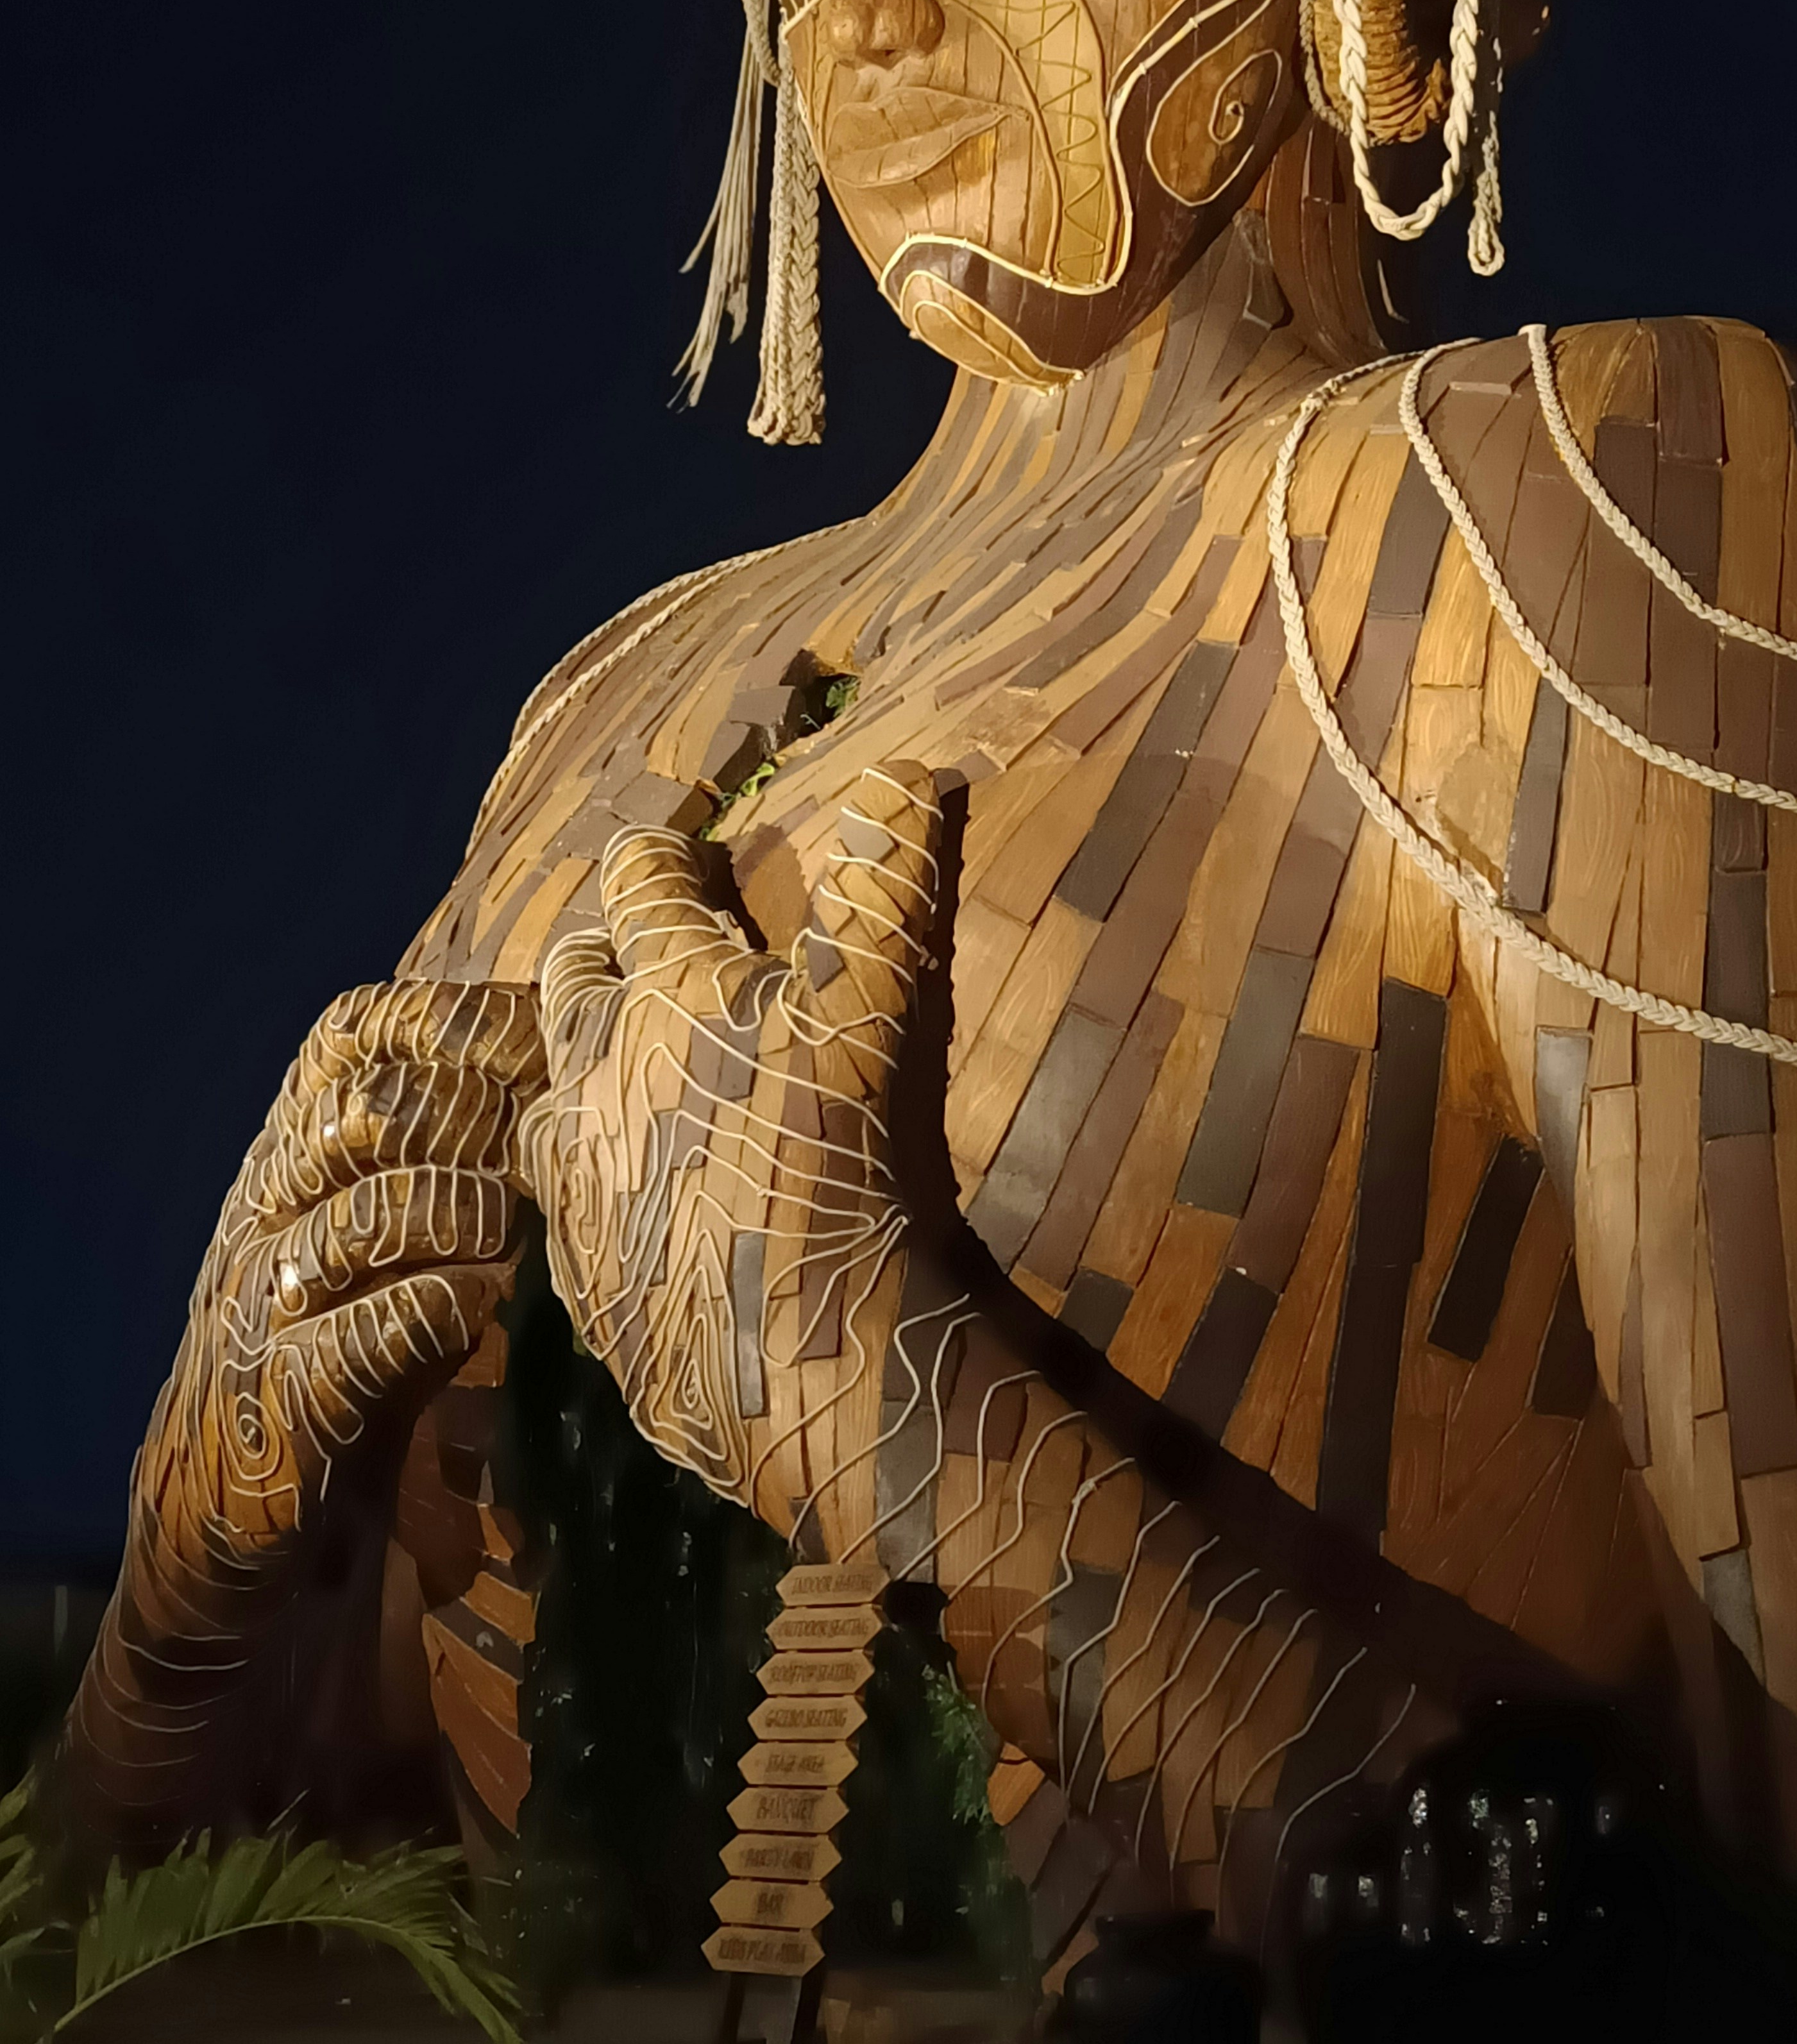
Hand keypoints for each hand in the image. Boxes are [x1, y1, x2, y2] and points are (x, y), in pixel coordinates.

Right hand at [68, 979, 543, 1827]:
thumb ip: (461, 1183)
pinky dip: (424, 1310)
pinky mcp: (268, 1419)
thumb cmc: (351, 1398)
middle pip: (371, 1104)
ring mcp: (258, 1316)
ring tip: (528, 1219)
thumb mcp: (402, 1267)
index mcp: (292, 1165)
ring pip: (361, 1208)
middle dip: (478, 1099)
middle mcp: (266, 1220)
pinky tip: (478, 1306)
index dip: (462, 1018)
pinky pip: (344, 1339)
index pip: (358, 1035)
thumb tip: (588, 1086)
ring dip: (463, 1200)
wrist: (229, 1574)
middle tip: (567, 1118)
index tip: (561, 1028)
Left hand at [518, 761, 940, 1519]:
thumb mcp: (883, 1001)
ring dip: (586, 1072)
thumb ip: (890, 876)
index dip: (662, 853)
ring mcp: (573, 1179)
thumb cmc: (845, 1159)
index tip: (681, 849)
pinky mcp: (576, 1275)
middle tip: (649, 956)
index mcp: (663, 991)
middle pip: (571, 976)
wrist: (804, 1364)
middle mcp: (594, 1071)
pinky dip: (599, 1182)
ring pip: (550, 1091)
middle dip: (606, 950)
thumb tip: (912, 766)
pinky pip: (568, 1205)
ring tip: (631, 1079)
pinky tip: (644, 1202)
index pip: (637, 879)